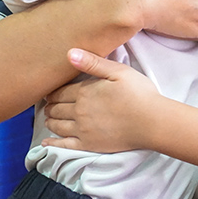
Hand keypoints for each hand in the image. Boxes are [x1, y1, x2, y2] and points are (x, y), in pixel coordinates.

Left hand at [43, 49, 158, 152]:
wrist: (151, 121)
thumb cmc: (138, 93)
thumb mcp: (118, 71)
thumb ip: (92, 62)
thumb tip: (69, 53)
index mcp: (84, 92)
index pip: (60, 92)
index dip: (52, 92)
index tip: (49, 92)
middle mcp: (79, 112)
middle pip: (56, 109)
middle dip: (50, 105)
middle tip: (48, 104)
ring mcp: (82, 130)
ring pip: (57, 126)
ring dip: (50, 121)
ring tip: (49, 118)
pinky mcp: (89, 145)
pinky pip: (64, 145)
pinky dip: (52, 143)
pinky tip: (46, 143)